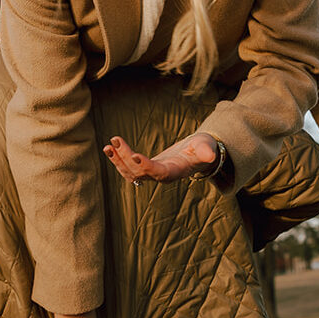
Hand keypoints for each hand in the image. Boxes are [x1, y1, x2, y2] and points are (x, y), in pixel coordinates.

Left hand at [103, 132, 218, 183]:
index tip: (134, 156)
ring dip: (118, 161)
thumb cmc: (204, 148)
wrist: (199, 153)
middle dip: (126, 157)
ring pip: (131, 173)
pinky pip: (129, 167)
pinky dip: (118, 159)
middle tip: (115, 141)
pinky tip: (110, 148)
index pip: (159, 173)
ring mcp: (153, 174)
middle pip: (140, 172)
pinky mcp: (147, 168)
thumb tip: (210, 156)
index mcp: (176, 171)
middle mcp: (162, 176)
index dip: (147, 166)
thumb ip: (207, 152)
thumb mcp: (207, 147)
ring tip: (107, 147)